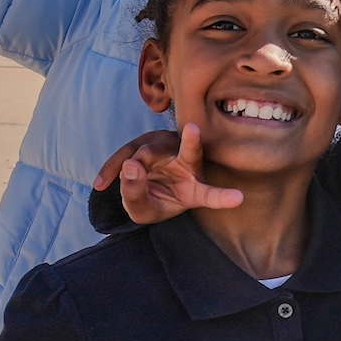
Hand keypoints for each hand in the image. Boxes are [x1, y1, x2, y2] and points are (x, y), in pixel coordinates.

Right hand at [94, 125, 242, 223]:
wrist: (139, 188)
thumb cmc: (151, 202)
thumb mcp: (143, 211)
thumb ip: (137, 196)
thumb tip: (130, 166)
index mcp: (195, 188)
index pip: (210, 194)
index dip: (222, 197)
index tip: (239, 198)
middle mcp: (187, 164)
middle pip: (190, 153)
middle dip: (191, 142)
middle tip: (192, 130)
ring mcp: (169, 148)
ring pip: (148, 153)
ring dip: (131, 168)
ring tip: (117, 188)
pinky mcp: (148, 140)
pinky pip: (128, 151)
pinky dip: (112, 168)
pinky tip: (101, 184)